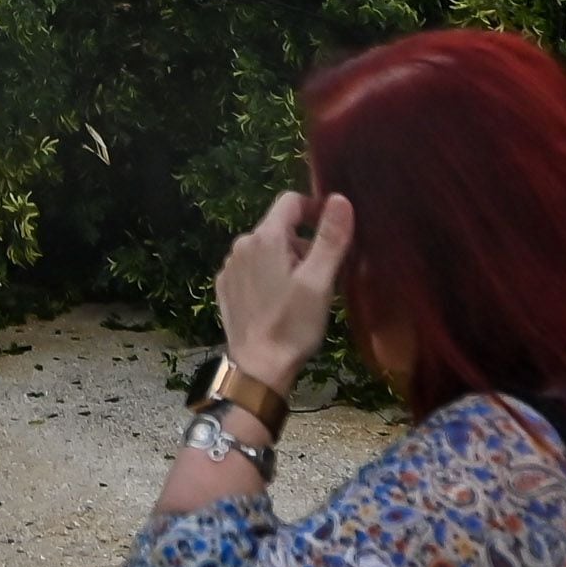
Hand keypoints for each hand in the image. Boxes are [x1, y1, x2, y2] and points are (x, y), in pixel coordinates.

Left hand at [214, 189, 354, 393]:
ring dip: (287, 260)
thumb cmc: (292, 325)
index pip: (290, 201)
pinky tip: (281, 301)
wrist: (258, 368)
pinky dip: (269, 275)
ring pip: (266, 249)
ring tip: (305, 291)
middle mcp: (241, 246)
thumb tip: (340, 199)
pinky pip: (252, 268)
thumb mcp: (319, 281)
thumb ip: (330, 238)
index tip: (333, 229)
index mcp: (264, 238)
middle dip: (303, 242)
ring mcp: (230, 267)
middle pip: (279, 227)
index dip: (315, 208)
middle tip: (324, 273)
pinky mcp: (225, 287)